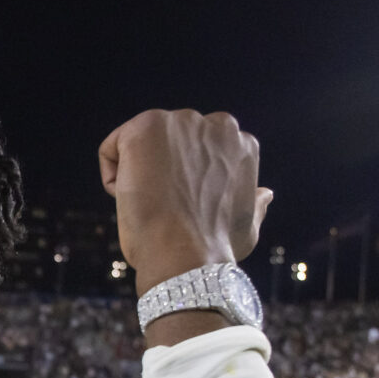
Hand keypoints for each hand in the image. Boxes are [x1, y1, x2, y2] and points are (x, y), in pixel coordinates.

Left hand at [97, 109, 272, 292]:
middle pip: (170, 145)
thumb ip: (253, 202)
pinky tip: (130, 198)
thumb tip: (265, 193)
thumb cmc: (213, 249)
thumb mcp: (246, 225)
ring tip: (153, 204)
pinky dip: (112, 178)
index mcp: (242, 144)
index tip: (187, 207)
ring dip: (138, 176)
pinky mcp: (146, 126)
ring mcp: (182, 122)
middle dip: (162, 173)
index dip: (187, 184)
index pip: (200, 152)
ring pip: (141, 147)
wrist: (184, 255)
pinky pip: (112, 149)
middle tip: (167, 207)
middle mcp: (217, 124)